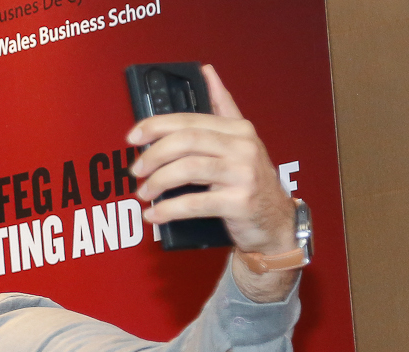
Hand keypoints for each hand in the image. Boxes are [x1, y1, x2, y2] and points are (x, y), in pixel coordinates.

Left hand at [126, 65, 297, 300]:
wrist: (275, 222)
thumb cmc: (251, 182)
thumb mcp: (241, 141)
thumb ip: (223, 107)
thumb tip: (207, 72)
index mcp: (238, 129)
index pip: (189, 120)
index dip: (156, 126)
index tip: (133, 136)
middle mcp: (242, 147)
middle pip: (187, 141)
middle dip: (154, 154)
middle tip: (136, 169)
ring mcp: (242, 174)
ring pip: (188, 169)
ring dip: (158, 181)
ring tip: (143, 192)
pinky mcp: (239, 202)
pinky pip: (195, 203)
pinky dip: (169, 210)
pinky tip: (154, 214)